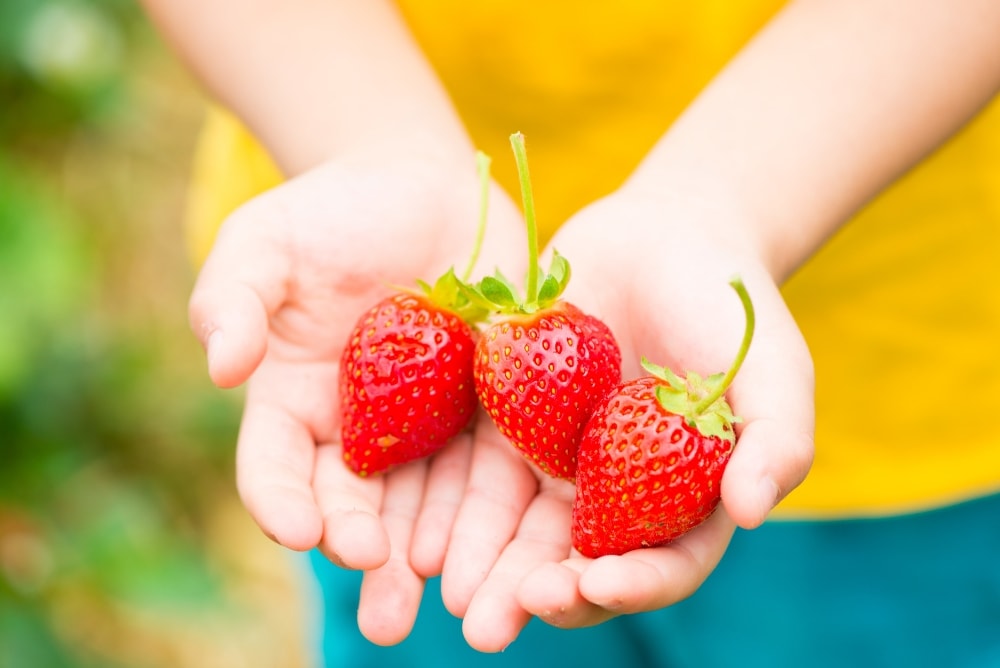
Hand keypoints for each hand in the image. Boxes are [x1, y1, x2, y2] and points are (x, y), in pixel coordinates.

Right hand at [187, 145, 525, 643]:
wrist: (422, 185)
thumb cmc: (333, 212)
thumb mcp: (265, 242)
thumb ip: (232, 298)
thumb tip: (221, 366)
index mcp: (294, 401)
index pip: (278, 467)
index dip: (284, 502)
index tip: (302, 531)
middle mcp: (359, 428)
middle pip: (356, 506)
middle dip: (370, 556)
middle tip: (387, 615)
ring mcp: (427, 423)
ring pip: (427, 502)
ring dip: (437, 556)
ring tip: (456, 607)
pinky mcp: (488, 407)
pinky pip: (491, 465)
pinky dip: (494, 510)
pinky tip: (506, 550)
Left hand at [431, 186, 814, 650]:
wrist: (665, 236)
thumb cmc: (731, 305)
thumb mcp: (772, 367)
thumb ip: (777, 439)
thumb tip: (751, 512)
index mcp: (686, 498)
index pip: (662, 562)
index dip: (630, 584)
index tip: (591, 584)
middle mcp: (620, 493)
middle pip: (576, 562)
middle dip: (535, 595)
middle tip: (488, 626)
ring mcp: (563, 460)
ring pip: (517, 528)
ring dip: (482, 565)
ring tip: (446, 594)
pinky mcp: (516, 422)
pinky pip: (479, 469)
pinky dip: (452, 504)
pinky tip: (420, 530)